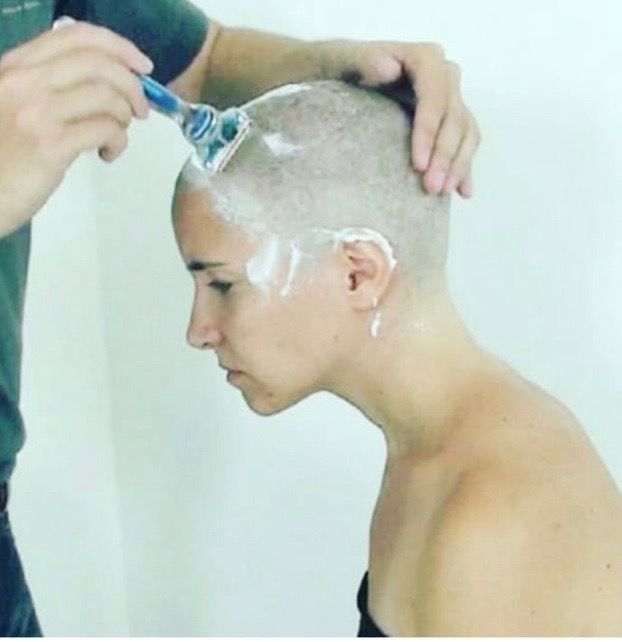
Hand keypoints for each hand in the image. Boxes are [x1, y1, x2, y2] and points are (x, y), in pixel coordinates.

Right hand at [0, 21, 152, 237]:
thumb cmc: (0, 153)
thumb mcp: (13, 104)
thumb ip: (47, 86)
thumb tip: (105, 82)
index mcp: (15, 65)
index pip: (75, 35)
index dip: (118, 46)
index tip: (142, 66)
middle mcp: (24, 81)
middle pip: (98, 63)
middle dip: (132, 85)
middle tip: (141, 110)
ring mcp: (37, 112)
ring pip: (106, 96)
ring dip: (125, 116)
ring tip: (118, 135)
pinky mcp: (50, 145)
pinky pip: (105, 130)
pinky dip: (119, 141)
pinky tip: (108, 154)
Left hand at [334, 41, 479, 197]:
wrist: (349, 75)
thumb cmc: (346, 68)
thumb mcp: (345, 61)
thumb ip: (363, 61)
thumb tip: (388, 67)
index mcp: (425, 59)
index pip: (434, 97)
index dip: (429, 132)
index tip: (418, 164)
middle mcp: (444, 75)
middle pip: (453, 119)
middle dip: (444, 156)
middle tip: (431, 187)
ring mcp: (450, 98)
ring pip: (465, 133)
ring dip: (457, 166)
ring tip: (442, 192)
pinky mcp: (450, 118)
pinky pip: (465, 142)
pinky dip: (464, 167)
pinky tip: (462, 191)